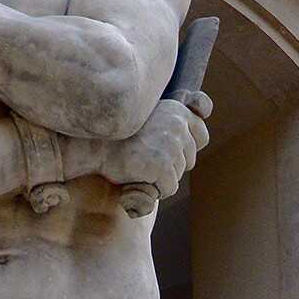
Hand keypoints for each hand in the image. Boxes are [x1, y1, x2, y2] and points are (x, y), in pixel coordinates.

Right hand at [92, 94, 210, 203]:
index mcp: (177, 110)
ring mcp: (170, 144)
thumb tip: (205, 109)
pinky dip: (154, 189)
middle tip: (144, 157)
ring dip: (160, 177)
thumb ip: (177, 115)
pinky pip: (168, 188)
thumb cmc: (120, 136)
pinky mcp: (160, 164)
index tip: (164, 150)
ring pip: (178, 175)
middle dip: (170, 165)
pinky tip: (137, 177)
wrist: (93, 146)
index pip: (202, 136)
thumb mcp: (152, 117)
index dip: (184, 150)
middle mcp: (177, 124)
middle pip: (189, 160)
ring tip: (138, 164)